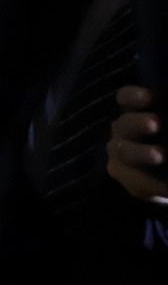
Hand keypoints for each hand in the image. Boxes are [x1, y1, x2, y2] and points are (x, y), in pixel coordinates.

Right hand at [107, 86, 167, 202]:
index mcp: (134, 112)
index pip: (125, 99)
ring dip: (142, 153)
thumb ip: (167, 116)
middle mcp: (123, 131)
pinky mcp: (129, 180)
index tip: (149, 97)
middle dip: (138, 124)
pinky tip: (167, 187)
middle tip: (155, 124)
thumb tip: (167, 118)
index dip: (133, 97)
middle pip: (125, 125)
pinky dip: (152, 183)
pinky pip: (136, 181)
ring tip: (159, 155)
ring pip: (125, 151)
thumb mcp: (167, 122)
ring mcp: (122, 155)